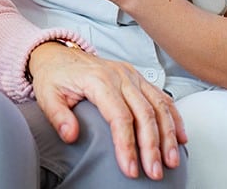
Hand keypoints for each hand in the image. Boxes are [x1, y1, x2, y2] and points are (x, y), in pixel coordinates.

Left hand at [28, 42, 186, 179]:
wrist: (57, 56)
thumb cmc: (54, 76)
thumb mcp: (46, 95)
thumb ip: (58, 116)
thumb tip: (71, 135)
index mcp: (98, 80)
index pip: (119, 116)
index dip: (127, 145)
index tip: (130, 168)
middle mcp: (119, 76)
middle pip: (144, 113)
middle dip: (152, 146)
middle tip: (154, 171)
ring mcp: (131, 75)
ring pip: (158, 105)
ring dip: (168, 134)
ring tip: (171, 159)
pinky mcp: (137, 78)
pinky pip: (161, 96)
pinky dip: (174, 117)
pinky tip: (180, 136)